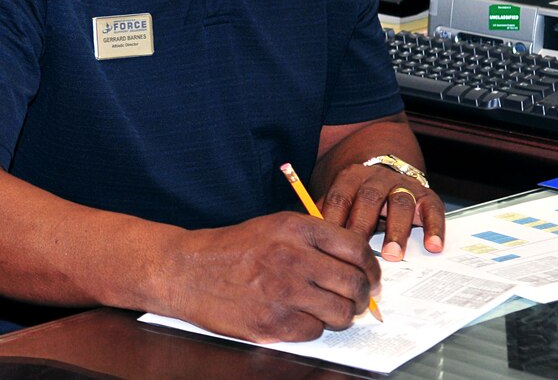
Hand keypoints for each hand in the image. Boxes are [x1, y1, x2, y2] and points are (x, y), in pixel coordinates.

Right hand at [163, 211, 380, 342]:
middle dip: (361, 296)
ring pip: (342, 313)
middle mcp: (292, 256)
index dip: (370, 267)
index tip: (369, 277)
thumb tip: (358, 262)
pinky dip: (312, 328)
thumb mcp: (272, 226)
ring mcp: (283, 291)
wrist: (187, 271)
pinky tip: (296, 316)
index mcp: (295, 227)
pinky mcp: (273, 322)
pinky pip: (315, 332)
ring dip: (339, 315)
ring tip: (324, 310)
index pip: (356, 249)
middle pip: (355, 283)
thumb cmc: (232, 249)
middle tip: (354, 300)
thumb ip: (313, 239)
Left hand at [319, 164, 444, 261]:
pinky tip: (432, 246)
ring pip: (400, 203)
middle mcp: (377, 178)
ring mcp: (403, 185)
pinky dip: (434, 227)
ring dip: (396, 230)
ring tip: (393, 255)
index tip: (329, 245)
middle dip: (363, 227)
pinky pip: (432, 209)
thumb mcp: (341, 198)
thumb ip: (327, 216)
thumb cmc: (358, 196)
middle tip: (360, 255)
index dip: (334, 220)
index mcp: (350, 177)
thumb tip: (311, 243)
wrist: (388, 166)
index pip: (339, 197)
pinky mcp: (427, 195)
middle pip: (368, 199)